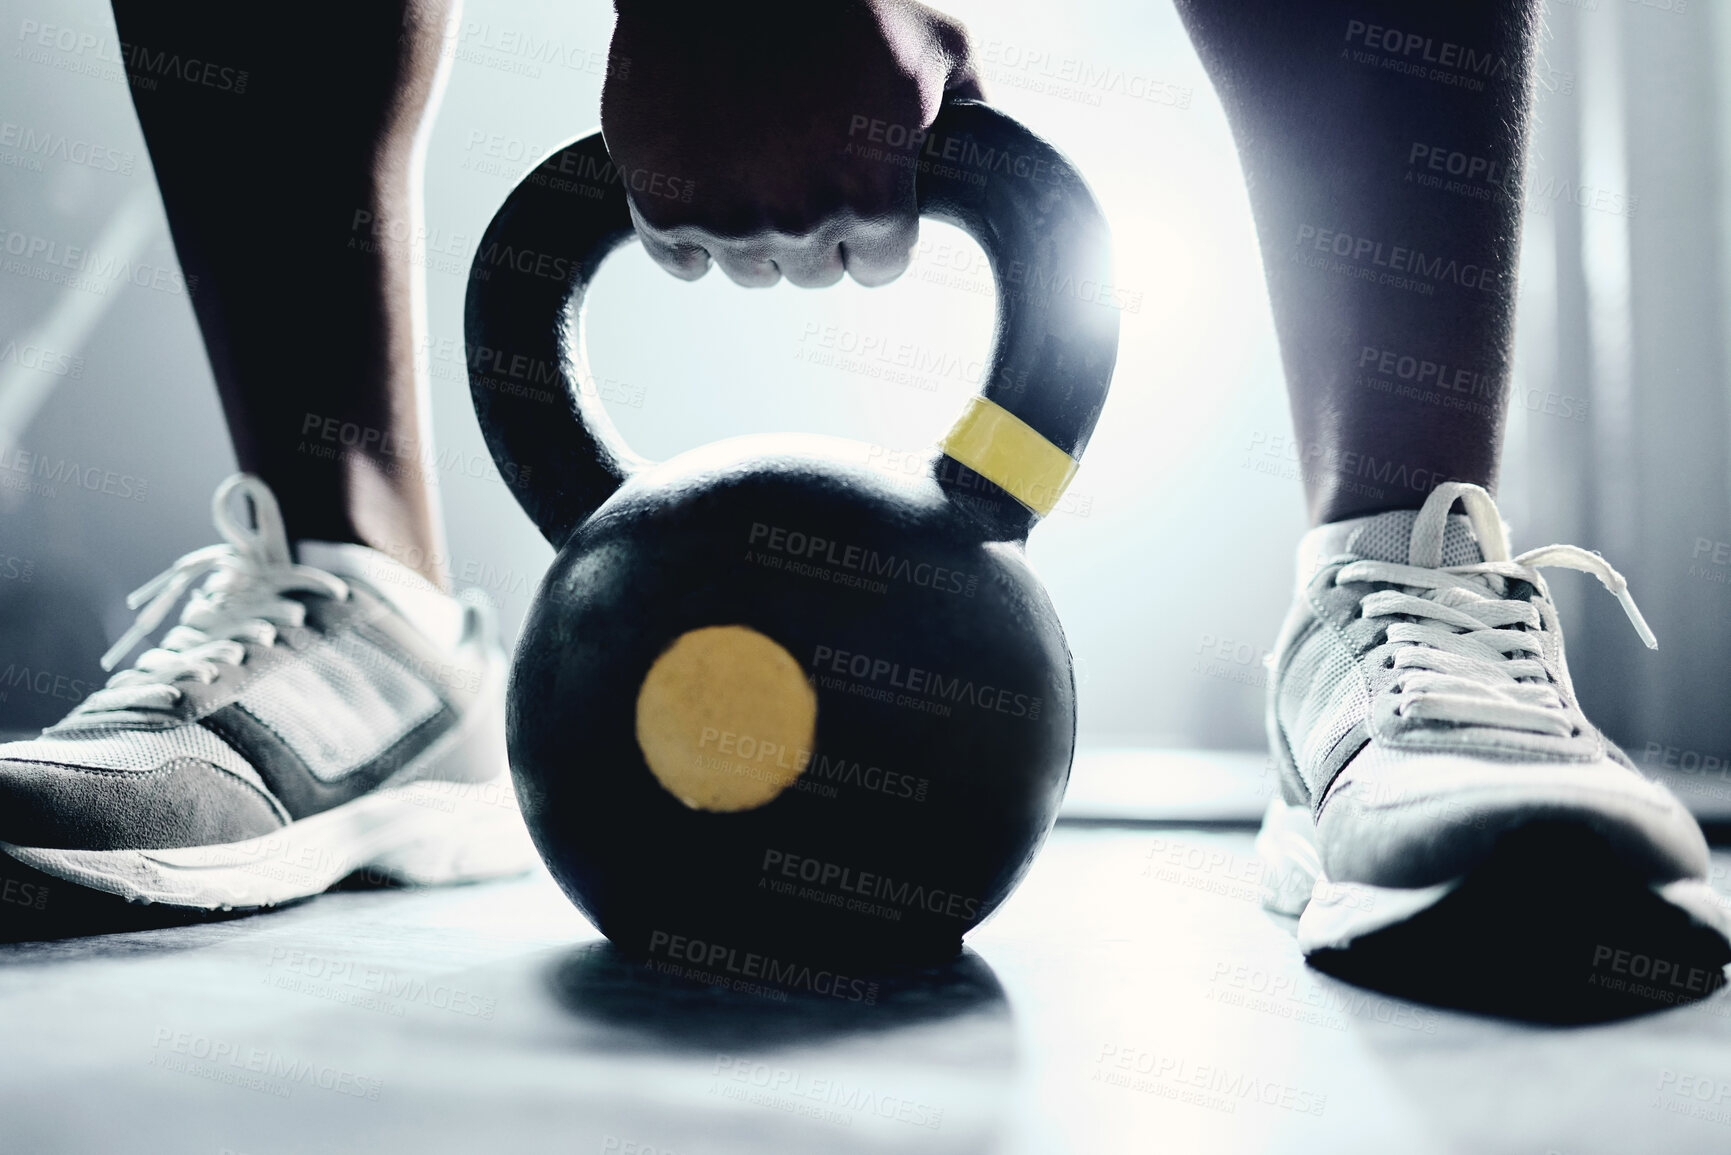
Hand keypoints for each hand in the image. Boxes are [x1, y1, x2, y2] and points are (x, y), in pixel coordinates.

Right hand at [602, 0, 980, 287]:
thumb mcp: (934, 40)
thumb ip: (969, 107)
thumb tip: (992, 152)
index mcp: (873, 196)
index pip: (880, 265)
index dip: (874, 226)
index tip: (859, 190)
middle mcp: (800, 221)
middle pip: (816, 271)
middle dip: (817, 225)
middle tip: (802, 161)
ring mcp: (725, 219)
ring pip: (752, 269)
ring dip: (756, 229)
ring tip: (754, 161)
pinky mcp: (660, 205)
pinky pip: (680, 261)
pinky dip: (688, 233)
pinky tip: (703, 182)